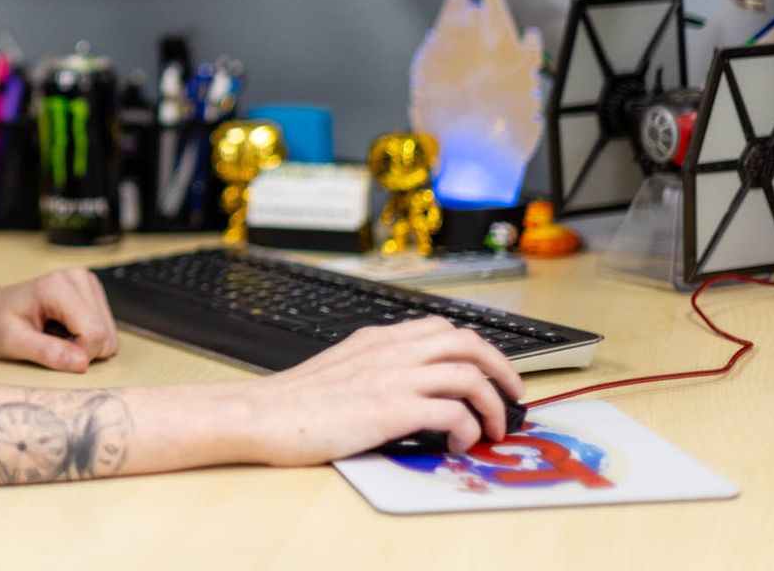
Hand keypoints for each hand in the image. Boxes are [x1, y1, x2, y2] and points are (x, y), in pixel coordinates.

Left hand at [0, 269, 118, 371]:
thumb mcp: (11, 342)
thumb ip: (46, 352)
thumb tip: (82, 363)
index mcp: (58, 286)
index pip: (95, 332)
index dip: (78, 354)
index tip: (50, 351)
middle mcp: (78, 278)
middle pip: (105, 335)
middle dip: (81, 350)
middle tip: (48, 342)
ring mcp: (87, 284)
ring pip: (108, 335)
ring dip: (83, 346)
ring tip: (52, 335)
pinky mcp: (92, 294)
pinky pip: (105, 331)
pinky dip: (85, 340)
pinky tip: (61, 331)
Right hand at [234, 317, 526, 464]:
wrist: (261, 413)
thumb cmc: (293, 401)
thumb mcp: (340, 369)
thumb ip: (375, 368)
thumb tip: (406, 388)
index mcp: (377, 339)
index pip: (442, 328)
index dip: (478, 349)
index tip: (491, 375)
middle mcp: (390, 350)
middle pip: (468, 341)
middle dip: (502, 368)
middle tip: (512, 397)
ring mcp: (391, 377)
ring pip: (469, 373)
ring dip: (493, 404)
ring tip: (492, 429)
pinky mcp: (390, 408)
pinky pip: (452, 412)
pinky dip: (467, 429)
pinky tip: (458, 444)